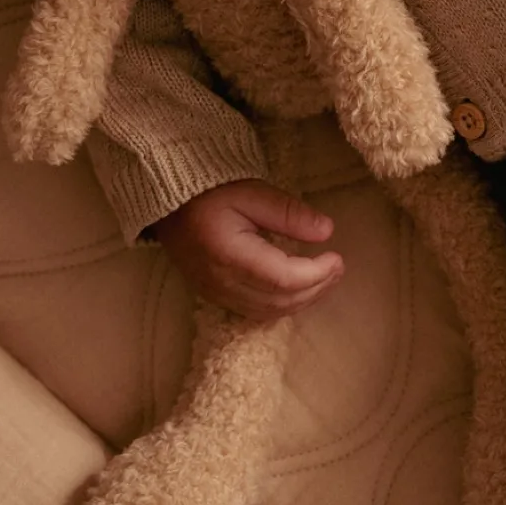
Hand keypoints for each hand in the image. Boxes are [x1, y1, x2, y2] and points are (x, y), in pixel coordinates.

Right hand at [153, 179, 343, 321]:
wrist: (167, 204)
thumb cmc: (209, 192)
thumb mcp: (250, 191)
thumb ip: (287, 212)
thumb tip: (326, 231)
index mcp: (231, 255)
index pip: (284, 279)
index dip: (316, 274)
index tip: (337, 257)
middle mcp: (222, 283)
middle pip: (280, 301)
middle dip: (315, 288)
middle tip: (338, 268)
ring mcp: (216, 294)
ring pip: (269, 312)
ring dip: (302, 300)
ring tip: (324, 278)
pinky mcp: (214, 297)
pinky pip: (255, 312)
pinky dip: (282, 305)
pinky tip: (296, 290)